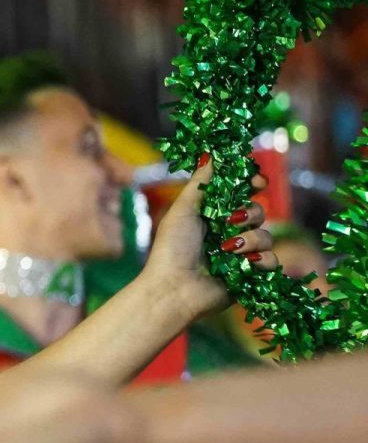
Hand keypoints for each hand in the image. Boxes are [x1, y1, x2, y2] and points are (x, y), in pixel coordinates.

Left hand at [141, 162, 273, 324]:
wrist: (174, 288)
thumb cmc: (172, 249)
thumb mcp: (183, 210)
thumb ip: (201, 184)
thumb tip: (212, 154)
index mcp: (212, 216)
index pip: (241, 195)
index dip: (253, 186)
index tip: (258, 182)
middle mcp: (228, 233)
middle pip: (258, 212)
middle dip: (250, 213)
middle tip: (233, 219)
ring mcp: (241, 254)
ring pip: (267, 235)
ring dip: (250, 239)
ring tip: (228, 249)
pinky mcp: (250, 275)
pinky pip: (271, 260)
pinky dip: (260, 260)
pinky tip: (242, 263)